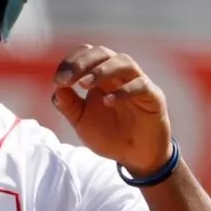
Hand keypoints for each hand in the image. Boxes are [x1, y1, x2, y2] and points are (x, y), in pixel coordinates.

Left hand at [51, 45, 172, 178]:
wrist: (135, 157)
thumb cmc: (110, 135)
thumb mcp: (82, 122)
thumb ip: (69, 106)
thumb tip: (56, 89)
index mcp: (102, 77)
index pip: (87, 54)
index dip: (71, 62)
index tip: (57, 81)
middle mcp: (120, 75)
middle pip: (103, 53)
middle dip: (83, 62)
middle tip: (68, 79)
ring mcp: (138, 83)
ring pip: (124, 62)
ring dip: (102, 70)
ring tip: (84, 85)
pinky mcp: (154, 97)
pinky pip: (141, 85)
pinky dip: (124, 91)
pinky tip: (108, 101)